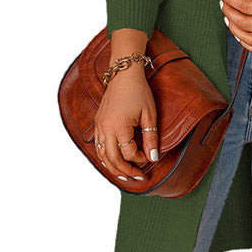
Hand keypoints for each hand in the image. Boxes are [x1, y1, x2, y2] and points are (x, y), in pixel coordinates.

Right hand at [93, 67, 159, 181]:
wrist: (123, 74)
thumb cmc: (139, 91)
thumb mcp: (149, 114)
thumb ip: (151, 138)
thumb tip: (153, 158)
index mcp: (119, 126)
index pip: (129, 153)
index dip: (140, 159)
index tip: (150, 157)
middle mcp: (106, 128)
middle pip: (113, 159)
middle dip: (126, 171)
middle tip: (138, 178)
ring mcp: (99, 126)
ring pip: (102, 155)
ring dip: (113, 168)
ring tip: (125, 176)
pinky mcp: (98, 123)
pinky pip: (98, 147)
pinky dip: (105, 158)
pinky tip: (113, 162)